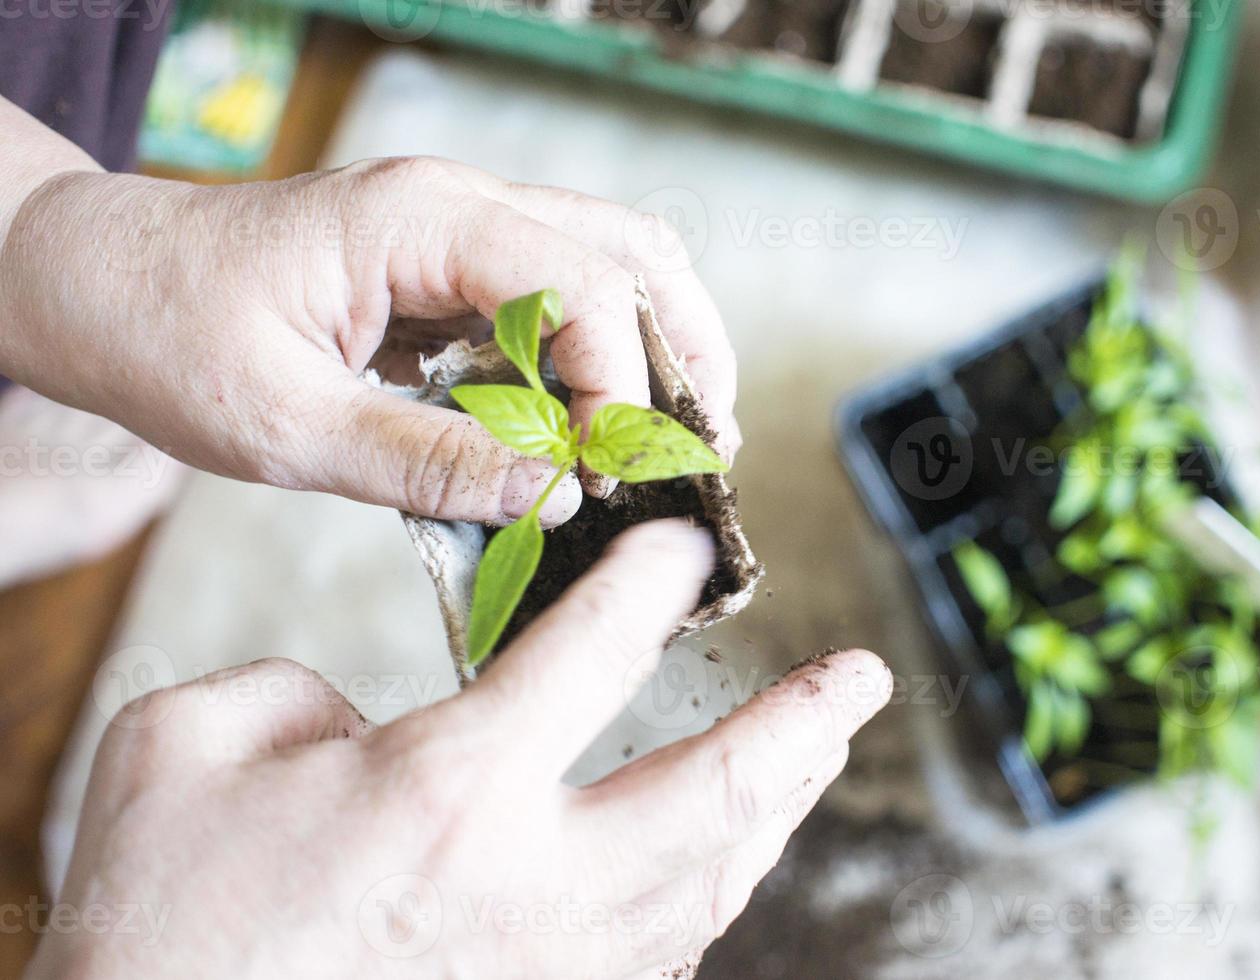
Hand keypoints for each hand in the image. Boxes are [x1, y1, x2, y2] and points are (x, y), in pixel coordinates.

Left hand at [0, 154, 738, 527]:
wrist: (93, 284)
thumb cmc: (167, 337)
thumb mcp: (286, 425)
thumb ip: (425, 463)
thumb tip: (552, 497)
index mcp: (420, 219)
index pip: (585, 286)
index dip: (622, 389)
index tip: (608, 479)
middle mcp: (457, 205)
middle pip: (631, 252)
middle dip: (681, 355)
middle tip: (691, 452)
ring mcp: (456, 227)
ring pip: (611, 261)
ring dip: (656, 346)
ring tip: (666, 438)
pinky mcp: (447, 265)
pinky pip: (558, 291)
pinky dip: (600, 354)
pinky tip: (594, 423)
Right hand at [30, 522, 889, 978]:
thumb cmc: (162, 922)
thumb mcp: (189, 752)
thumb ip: (292, 691)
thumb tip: (358, 714)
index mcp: (448, 790)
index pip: (594, 650)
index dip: (652, 578)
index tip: (681, 544)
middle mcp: (528, 882)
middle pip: (716, 791)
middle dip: (804, 726)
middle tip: (860, 678)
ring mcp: (548, 964)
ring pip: (710, 880)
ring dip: (778, 808)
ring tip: (818, 755)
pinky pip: (661, 946)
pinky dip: (710, 888)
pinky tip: (723, 861)